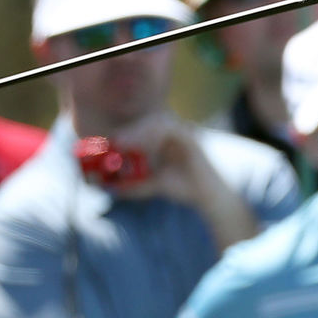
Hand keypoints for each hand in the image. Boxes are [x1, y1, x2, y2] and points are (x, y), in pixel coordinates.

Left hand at [110, 112, 258, 249]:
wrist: (206, 196)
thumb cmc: (183, 187)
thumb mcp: (153, 185)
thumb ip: (134, 185)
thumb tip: (110, 188)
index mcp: (165, 138)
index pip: (143, 127)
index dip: (126, 132)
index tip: (111, 142)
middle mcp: (175, 131)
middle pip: (148, 121)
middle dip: (130, 130)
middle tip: (115, 141)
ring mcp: (184, 132)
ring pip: (158, 122)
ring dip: (140, 131)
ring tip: (125, 143)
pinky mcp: (191, 137)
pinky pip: (171, 130)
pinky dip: (155, 135)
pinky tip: (145, 148)